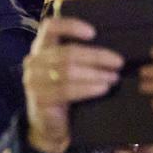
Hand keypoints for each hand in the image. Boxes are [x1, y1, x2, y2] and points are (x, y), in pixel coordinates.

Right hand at [22, 17, 123, 152]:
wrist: (50, 126)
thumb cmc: (65, 93)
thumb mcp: (69, 70)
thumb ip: (80, 56)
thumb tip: (111, 47)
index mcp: (41, 48)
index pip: (50, 27)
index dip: (71, 26)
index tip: (93, 32)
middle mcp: (34, 61)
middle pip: (68, 52)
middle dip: (97, 56)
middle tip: (118, 62)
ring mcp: (33, 80)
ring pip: (69, 70)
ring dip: (96, 73)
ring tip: (114, 77)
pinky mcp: (40, 98)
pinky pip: (66, 90)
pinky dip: (88, 88)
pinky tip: (103, 88)